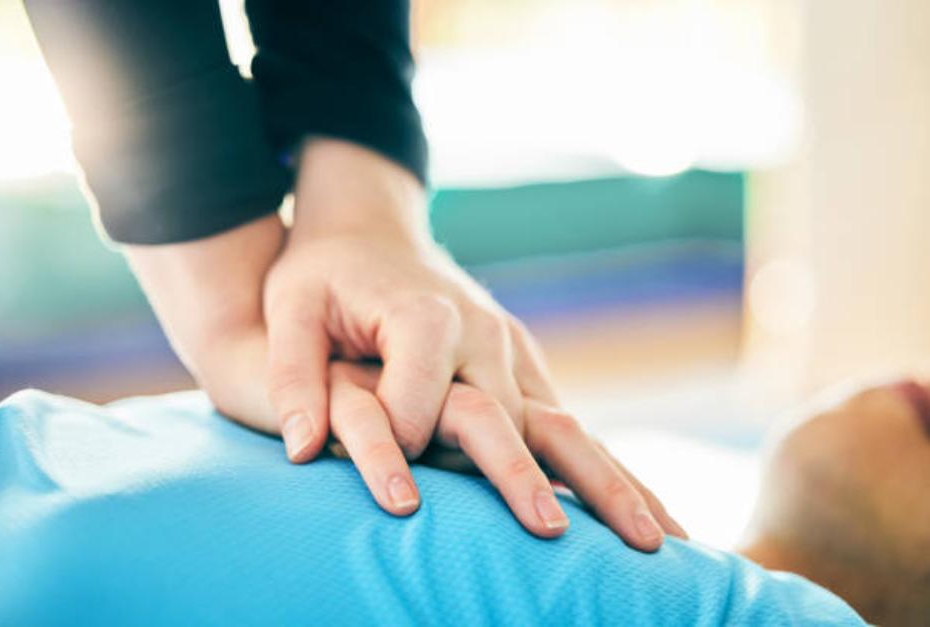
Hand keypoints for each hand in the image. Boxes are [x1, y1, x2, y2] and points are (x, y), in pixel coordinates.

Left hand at [264, 139, 685, 544]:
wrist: (374, 232)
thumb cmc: (324, 274)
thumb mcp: (291, 304)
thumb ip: (293, 371)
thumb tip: (301, 451)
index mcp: (425, 316)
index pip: (421, 402)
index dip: (400, 447)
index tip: (391, 494)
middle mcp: (482, 333)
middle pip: (516, 419)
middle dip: (536, 480)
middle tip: (558, 536)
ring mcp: (510, 348)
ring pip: (561, 423)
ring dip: (609, 478)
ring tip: (657, 535)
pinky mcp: (521, 362)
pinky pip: (561, 418)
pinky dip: (598, 463)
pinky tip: (635, 504)